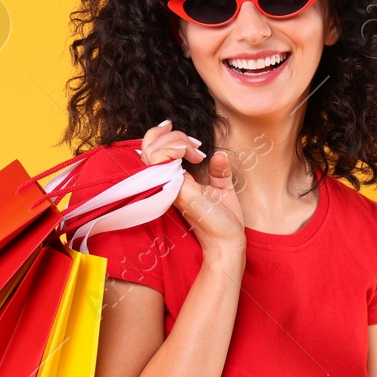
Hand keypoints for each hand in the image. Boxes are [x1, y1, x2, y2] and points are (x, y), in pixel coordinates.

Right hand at [140, 120, 243, 259]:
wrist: (228, 241)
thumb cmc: (224, 220)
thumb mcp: (223, 188)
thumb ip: (219, 170)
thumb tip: (219, 154)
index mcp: (175, 181)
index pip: (154, 152)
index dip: (164, 136)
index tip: (191, 142)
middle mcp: (167, 182)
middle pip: (148, 147)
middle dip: (171, 135)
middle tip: (195, 146)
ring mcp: (168, 185)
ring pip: (153, 150)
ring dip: (176, 141)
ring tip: (196, 152)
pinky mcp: (174, 188)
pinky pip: (162, 159)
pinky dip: (177, 148)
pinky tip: (194, 155)